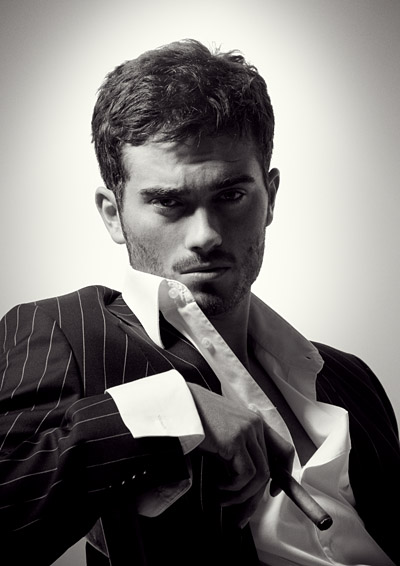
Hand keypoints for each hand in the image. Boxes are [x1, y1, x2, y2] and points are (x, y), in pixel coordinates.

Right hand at [187, 383, 293, 526]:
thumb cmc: (194, 419)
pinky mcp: (235, 440)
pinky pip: (246, 475)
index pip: (283, 449)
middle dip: (255, 498)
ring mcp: (247, 431)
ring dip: (241, 496)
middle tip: (240, 516)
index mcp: (254, 422)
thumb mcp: (221, 434)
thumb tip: (242, 481)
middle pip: (268, 470)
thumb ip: (236, 449)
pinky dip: (233, 488)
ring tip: (222, 499)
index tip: (271, 492)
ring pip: (260, 476)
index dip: (283, 473)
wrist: (178, 404)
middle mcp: (255, 425)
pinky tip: (217, 485)